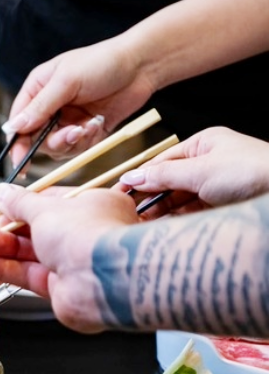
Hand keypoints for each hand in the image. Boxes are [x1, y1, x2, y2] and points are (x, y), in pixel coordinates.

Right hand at [0, 183, 138, 332]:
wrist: (105, 279)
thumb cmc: (86, 233)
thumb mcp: (46, 209)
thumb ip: (19, 203)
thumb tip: (2, 193)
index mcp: (91, 206)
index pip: (49, 203)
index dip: (19, 205)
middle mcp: (84, 234)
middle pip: (36, 230)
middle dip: (6, 231)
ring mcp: (73, 263)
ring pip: (29, 255)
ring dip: (0, 251)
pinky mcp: (61, 288)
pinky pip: (27, 275)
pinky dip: (3, 269)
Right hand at [3, 38, 155, 165]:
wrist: (141, 65)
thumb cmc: (102, 62)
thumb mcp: (66, 81)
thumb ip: (40, 106)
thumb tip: (14, 128)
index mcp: (38, 89)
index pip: (18, 121)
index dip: (17, 141)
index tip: (20, 159)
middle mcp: (50, 106)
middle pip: (36, 139)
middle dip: (53, 141)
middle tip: (71, 134)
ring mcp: (68, 119)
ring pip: (57, 147)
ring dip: (72, 141)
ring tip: (88, 126)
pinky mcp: (86, 129)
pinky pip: (78, 147)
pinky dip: (87, 140)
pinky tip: (98, 123)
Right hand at [118, 127, 268, 217]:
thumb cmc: (253, 172)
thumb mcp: (200, 171)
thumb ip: (162, 176)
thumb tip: (130, 177)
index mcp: (205, 144)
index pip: (162, 161)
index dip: (140, 177)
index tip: (120, 193)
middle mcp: (210, 163)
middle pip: (169, 181)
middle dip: (149, 198)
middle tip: (128, 213)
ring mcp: (218, 185)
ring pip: (180, 199)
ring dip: (161, 212)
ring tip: (141, 225)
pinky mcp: (224, 206)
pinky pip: (193, 213)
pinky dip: (177, 221)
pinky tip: (163, 229)